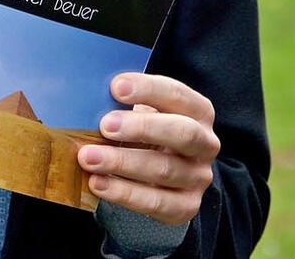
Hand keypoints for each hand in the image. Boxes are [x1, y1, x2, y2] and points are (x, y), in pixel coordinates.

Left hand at [76, 73, 218, 223]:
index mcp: (198, 111)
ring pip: (164, 170)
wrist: (158, 172)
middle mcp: (205, 144)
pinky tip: (98, 183)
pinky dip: (123, 193)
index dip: (148, 89)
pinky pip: (155, 202)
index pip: (177, 94)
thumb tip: (91, 96)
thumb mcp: (142, 110)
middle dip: (141, 127)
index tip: (115, 87)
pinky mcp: (186, 206)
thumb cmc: (145, 131)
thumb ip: (126, 103)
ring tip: (89, 157)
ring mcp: (198, 177)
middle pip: (182, 133)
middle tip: (105, 125)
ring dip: (122, 163)